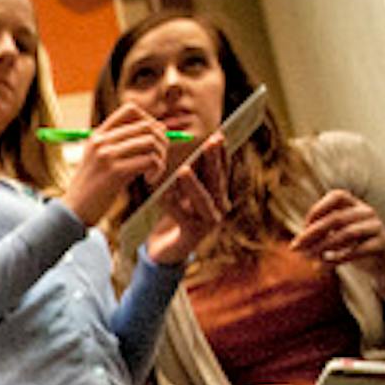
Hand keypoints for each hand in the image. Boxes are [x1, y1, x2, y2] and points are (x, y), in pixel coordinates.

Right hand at [61, 103, 168, 227]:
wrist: (74, 211)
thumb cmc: (93, 189)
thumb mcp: (102, 160)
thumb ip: (124, 144)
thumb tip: (162, 128)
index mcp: (98, 135)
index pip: (131, 110)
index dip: (150, 120)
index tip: (153, 139)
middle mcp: (102, 141)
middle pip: (146, 126)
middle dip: (161, 141)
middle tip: (159, 159)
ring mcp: (107, 155)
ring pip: (151, 142)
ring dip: (160, 157)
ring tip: (153, 172)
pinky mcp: (115, 171)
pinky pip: (150, 160)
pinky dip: (156, 170)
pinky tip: (149, 180)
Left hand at [145, 134, 228, 265]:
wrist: (166, 248)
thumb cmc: (175, 215)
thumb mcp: (184, 190)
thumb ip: (191, 172)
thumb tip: (193, 143)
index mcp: (219, 196)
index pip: (223, 171)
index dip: (221, 154)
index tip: (219, 135)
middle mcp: (219, 208)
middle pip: (217, 181)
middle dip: (213, 161)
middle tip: (210, 142)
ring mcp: (208, 223)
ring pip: (202, 200)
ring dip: (193, 184)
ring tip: (184, 169)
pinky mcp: (192, 234)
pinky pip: (182, 216)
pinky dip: (171, 204)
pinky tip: (161, 194)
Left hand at [290, 190, 384, 282]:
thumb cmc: (354, 245)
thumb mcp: (337, 234)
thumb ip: (320, 234)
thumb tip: (299, 242)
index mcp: (355, 205)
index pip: (336, 196)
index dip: (317, 209)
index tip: (304, 227)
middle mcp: (367, 212)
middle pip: (336, 218)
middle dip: (312, 233)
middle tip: (295, 248)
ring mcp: (376, 227)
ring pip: (347, 234)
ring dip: (322, 247)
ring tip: (308, 258)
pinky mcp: (381, 245)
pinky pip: (357, 252)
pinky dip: (336, 260)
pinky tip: (321, 267)